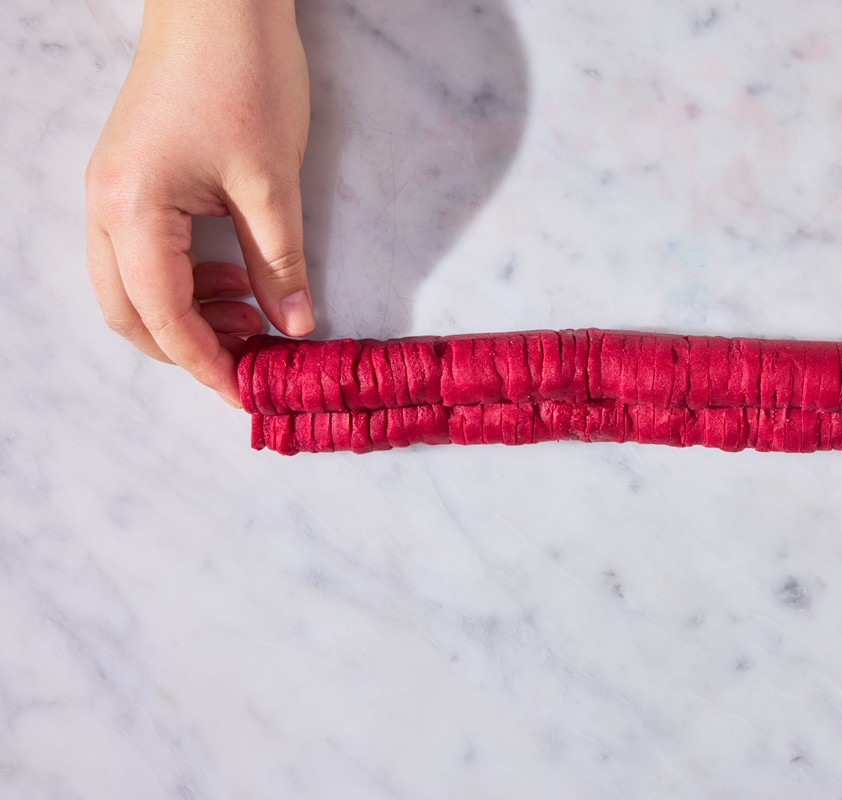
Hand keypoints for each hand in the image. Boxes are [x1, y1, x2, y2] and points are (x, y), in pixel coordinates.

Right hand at [86, 0, 311, 406]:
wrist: (218, 0)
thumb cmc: (244, 78)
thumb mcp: (273, 183)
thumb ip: (280, 263)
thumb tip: (294, 325)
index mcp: (133, 209)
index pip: (163, 317)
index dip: (206, 364)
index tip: (247, 393)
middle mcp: (105, 205)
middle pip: (129, 313)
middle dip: (187, 347)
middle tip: (251, 356)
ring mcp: (110, 190)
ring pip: (131, 286)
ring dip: (185, 315)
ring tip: (252, 313)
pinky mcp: (129, 177)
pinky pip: (142, 253)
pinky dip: (182, 281)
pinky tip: (233, 277)